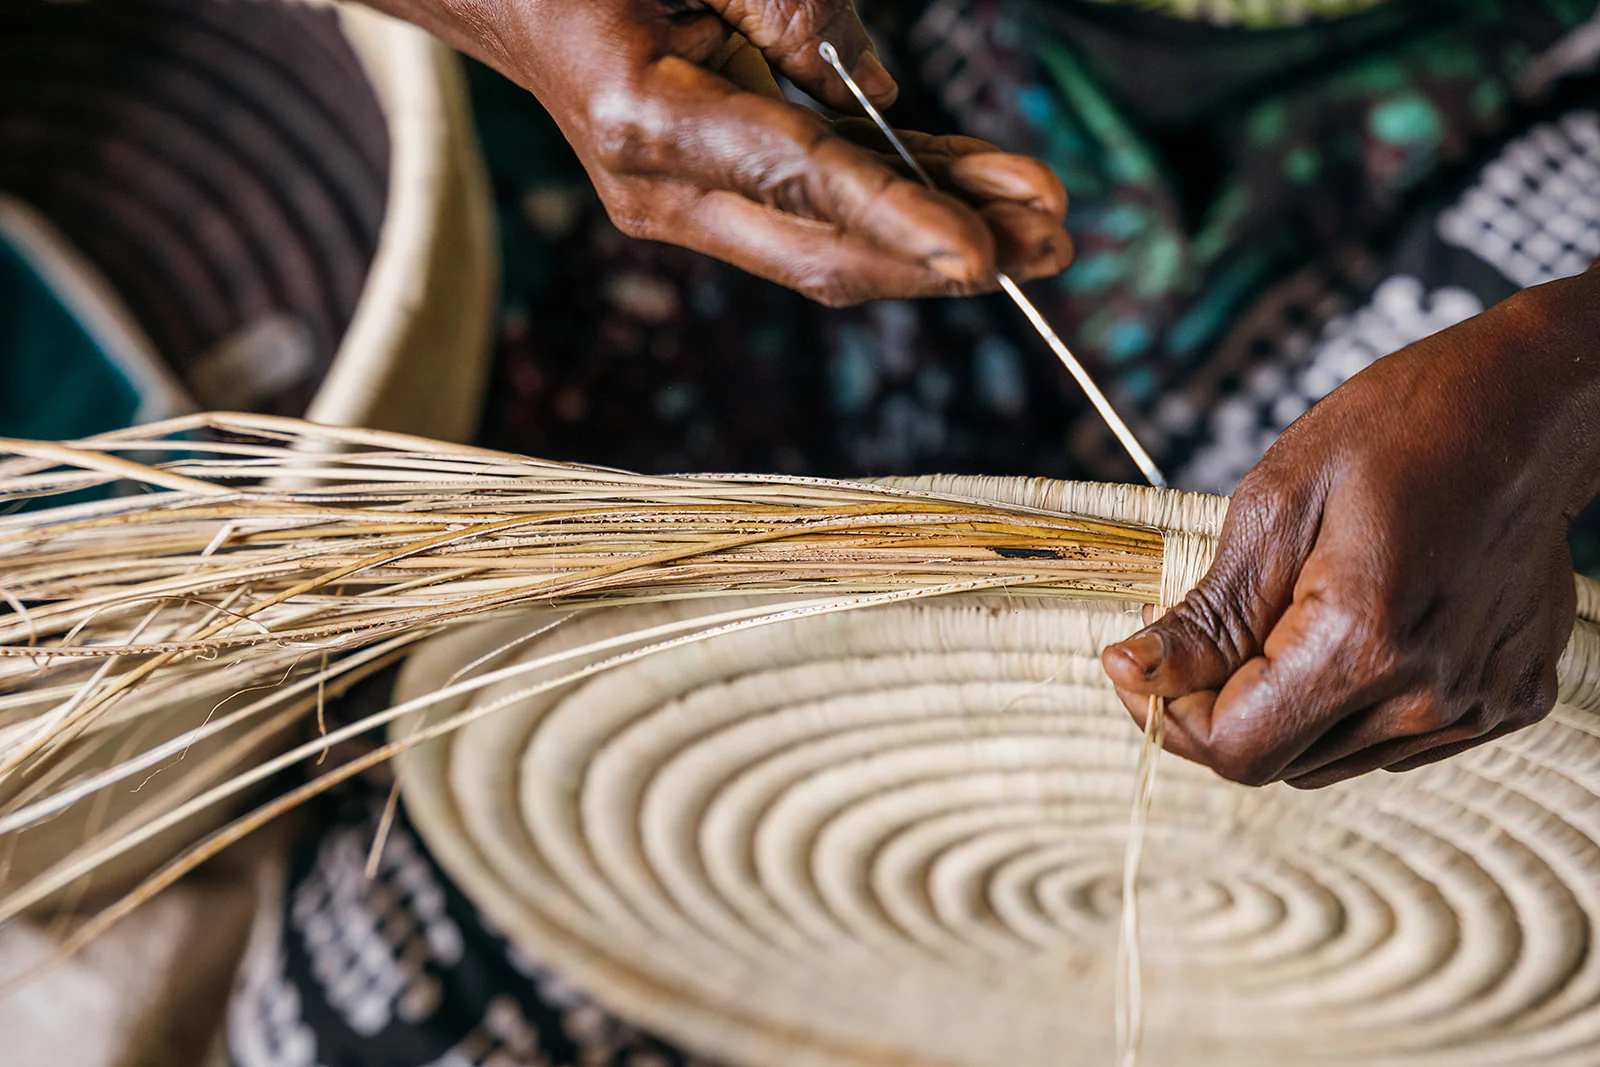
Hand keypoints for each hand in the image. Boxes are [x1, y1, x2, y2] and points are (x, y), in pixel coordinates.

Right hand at [361, 0, 1070, 304]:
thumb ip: (782, 5)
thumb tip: (882, 90)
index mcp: (641, 117)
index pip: (792, 177)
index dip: (893, 217)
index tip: (980, 255)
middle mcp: (660, 184)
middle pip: (822, 246)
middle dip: (943, 252)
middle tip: (1054, 243)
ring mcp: (684, 200)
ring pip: (830, 239)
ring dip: (939, 236)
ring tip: (1044, 229)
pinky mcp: (709, 191)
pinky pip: (817, 207)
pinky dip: (897, 204)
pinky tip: (975, 197)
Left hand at [1103, 274, 1599, 787]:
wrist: (1529, 407)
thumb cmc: (1398, 431)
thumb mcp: (1274, 504)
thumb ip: (1208, 614)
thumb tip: (1133, 674)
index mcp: (1365, 643)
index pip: (1237, 749)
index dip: (1170, 719)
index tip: (1140, 668)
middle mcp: (1430, 695)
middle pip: (1281, 764)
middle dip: (1218, 711)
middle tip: (1199, 637)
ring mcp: (1476, 705)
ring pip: (1333, 759)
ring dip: (1286, 710)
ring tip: (1289, 616)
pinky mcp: (1508, 701)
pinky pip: (1394, 740)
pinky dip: (1351, 704)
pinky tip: (1355, 627)